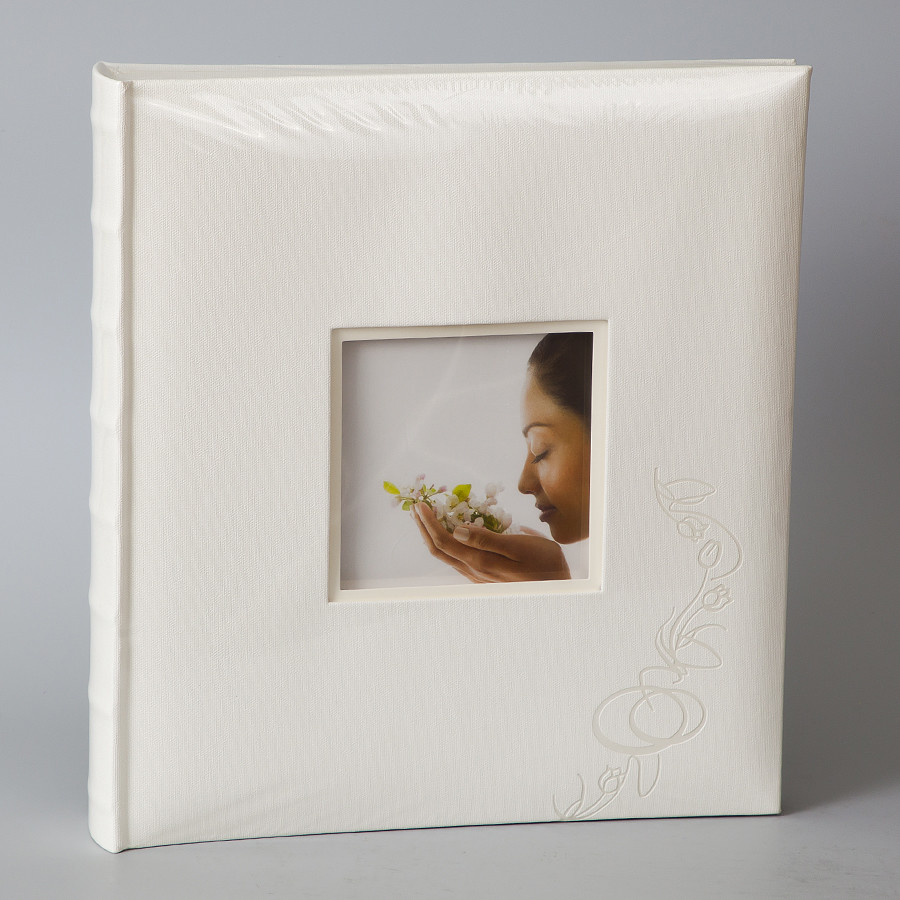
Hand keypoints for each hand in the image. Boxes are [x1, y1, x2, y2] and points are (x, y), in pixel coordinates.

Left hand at [411, 502, 570, 582]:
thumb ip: (487, 540)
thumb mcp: (519, 546)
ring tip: (426, 517)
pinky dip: (446, 543)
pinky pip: (456, 558)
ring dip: (432, 535)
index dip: (429, 523)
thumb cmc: (543, 562)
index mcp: (480, 562)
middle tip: (416, 507)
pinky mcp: (483, 576)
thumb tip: (458, 530)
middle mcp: (473, 572)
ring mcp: (476, 576)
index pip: (444, 541)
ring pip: (445, 556)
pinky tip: (448, 532)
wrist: (558, 586)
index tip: (421, 505)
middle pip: (438, 550)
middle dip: (423, 528)